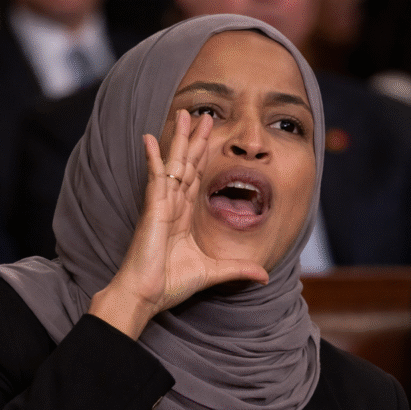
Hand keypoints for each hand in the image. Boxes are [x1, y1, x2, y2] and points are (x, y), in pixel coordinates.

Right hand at [89, 109, 268, 338]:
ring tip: (184, 114)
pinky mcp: (152, 209)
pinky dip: (154, 158)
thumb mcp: (214, 272)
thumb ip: (238, 269)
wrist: (146, 295)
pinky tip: (151, 139)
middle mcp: (173, 206)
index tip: (210, 137)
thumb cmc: (170, 284)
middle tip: (202, 114)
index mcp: (184, 217)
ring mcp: (161, 205)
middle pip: (186, 165)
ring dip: (179, 139)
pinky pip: (155, 178)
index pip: (196, 178)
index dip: (203, 156)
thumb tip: (264, 275)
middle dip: (194, 140)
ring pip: (174, 164)